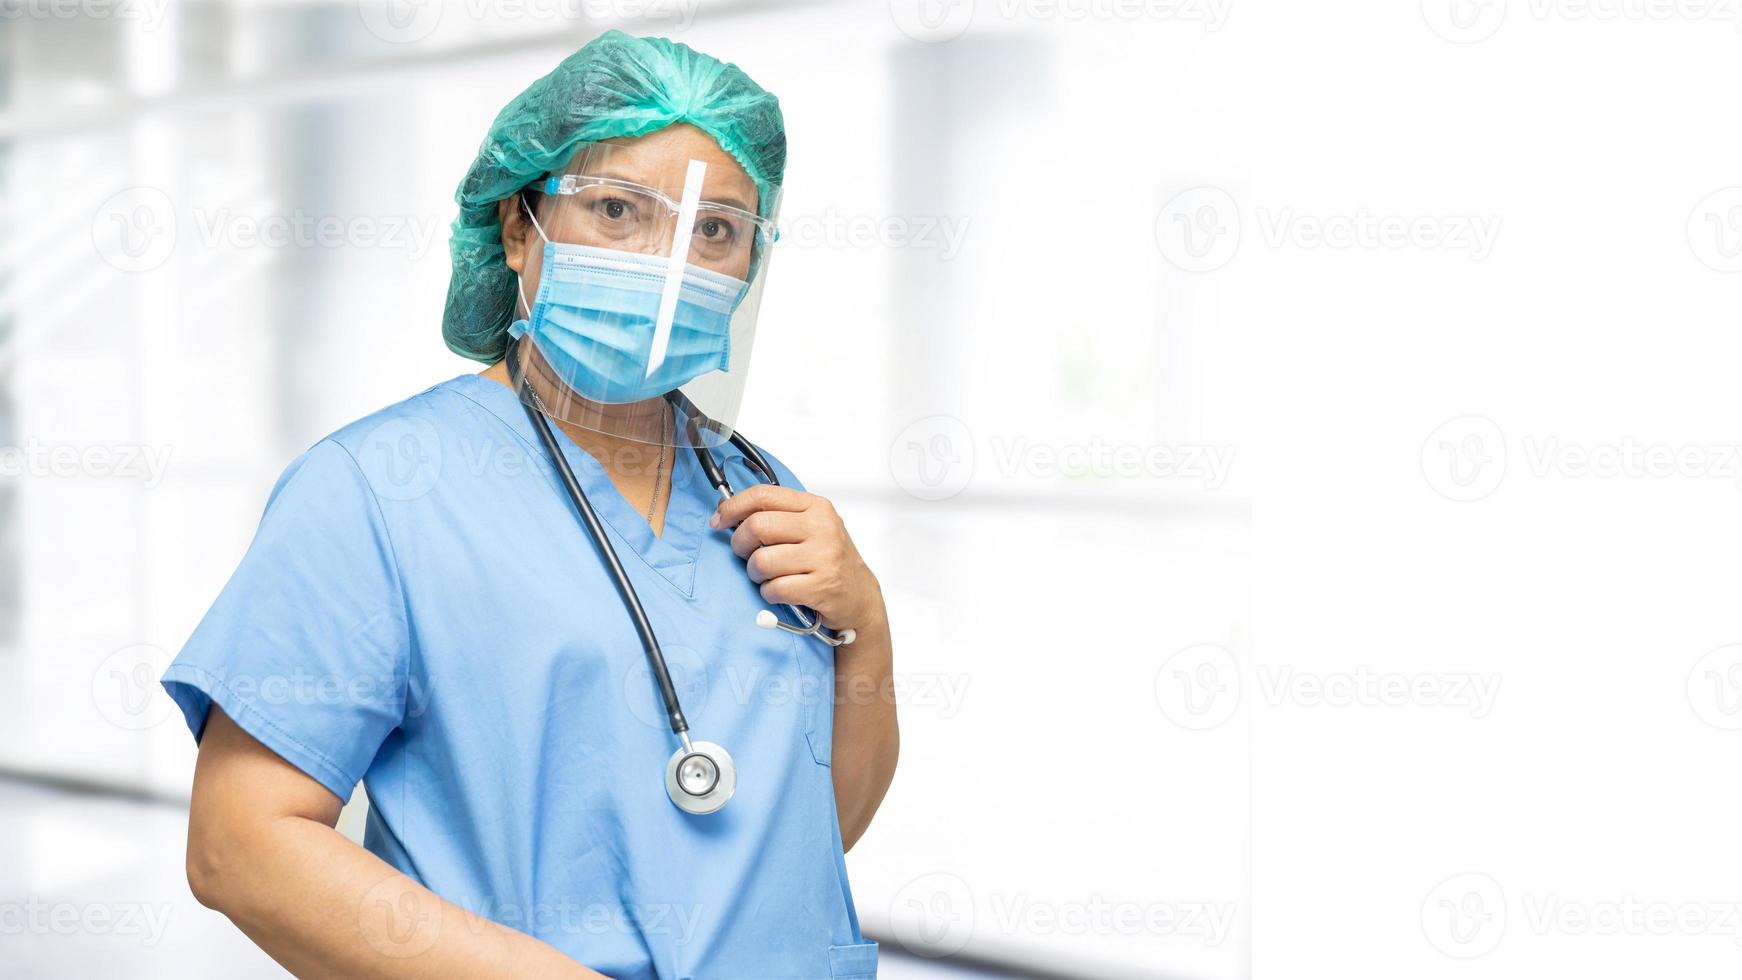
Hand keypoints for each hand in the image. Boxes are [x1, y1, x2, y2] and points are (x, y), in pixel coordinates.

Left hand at [710, 485, 883, 632]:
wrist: (859, 595)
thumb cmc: (828, 559)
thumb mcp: (811, 526)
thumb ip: (778, 515)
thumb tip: (729, 511)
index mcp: (816, 507)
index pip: (763, 495)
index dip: (733, 507)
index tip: (720, 520)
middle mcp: (822, 528)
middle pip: (757, 526)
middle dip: (740, 543)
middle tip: (745, 553)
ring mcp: (823, 557)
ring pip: (762, 560)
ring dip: (755, 572)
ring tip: (766, 575)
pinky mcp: (821, 587)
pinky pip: (774, 588)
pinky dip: (768, 593)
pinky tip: (778, 591)